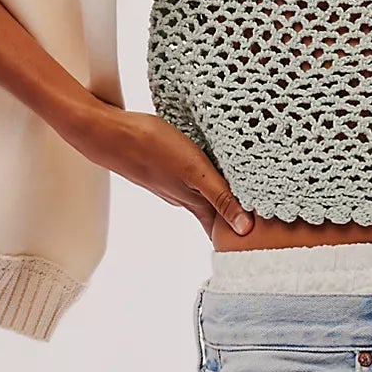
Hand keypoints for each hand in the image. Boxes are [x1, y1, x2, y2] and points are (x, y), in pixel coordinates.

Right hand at [59, 101, 255, 241]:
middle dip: (238, 215)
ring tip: (248, 191)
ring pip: (206, 194)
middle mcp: (184, 195)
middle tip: (265, 218)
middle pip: (217, 211)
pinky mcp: (166, 166)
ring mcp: (172, 182)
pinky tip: (214, 167)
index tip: (265, 239)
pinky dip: (209, 178)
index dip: (241, 233)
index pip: (223, 226)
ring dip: (224, 195)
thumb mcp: (194, 170)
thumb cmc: (149, 146)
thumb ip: (220, 197)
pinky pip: (194, 178)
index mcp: (194, 201)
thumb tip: (245, 229)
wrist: (106, 131)